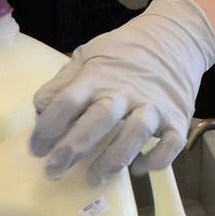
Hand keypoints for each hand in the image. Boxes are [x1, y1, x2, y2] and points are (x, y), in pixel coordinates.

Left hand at [29, 0, 214, 184]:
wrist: (178, 37)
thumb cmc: (126, 51)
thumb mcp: (88, 54)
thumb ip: (62, 82)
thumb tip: (39, 111)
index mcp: (99, 75)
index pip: (67, 101)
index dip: (47, 128)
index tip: (36, 150)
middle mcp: (126, 90)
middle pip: (97, 120)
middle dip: (72, 149)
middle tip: (53, 172)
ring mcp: (155, 105)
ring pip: (134, 134)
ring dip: (111, 160)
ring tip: (93, 178)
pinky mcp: (178, 118)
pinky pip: (169, 145)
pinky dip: (153, 160)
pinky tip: (137, 167)